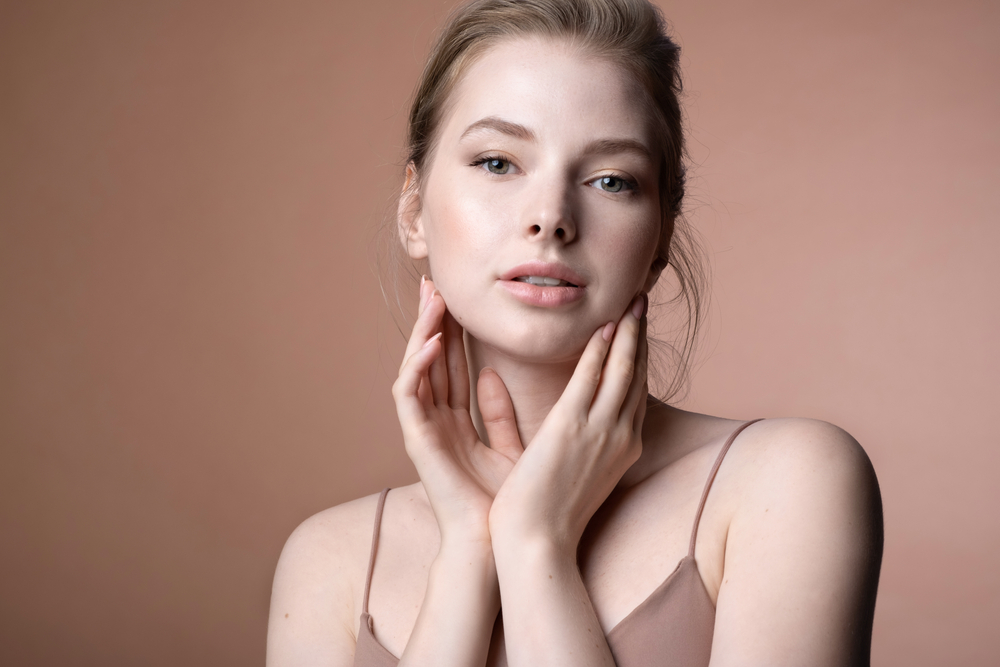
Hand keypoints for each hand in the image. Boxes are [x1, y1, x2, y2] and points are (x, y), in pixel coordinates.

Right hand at [392, 277, 524, 547]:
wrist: (494, 542)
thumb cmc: (503, 502)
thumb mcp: (509, 445)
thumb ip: (498, 411)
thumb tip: (494, 373)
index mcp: (455, 421)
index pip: (451, 365)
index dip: (453, 332)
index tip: (460, 298)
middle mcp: (434, 420)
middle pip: (429, 361)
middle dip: (432, 322)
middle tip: (436, 284)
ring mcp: (422, 429)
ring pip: (415, 370)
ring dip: (422, 334)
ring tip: (433, 301)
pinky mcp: (416, 440)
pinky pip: (409, 396)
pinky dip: (417, 367)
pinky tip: (430, 343)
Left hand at [488, 294, 648, 555]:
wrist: (538, 543)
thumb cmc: (547, 513)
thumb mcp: (570, 469)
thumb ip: (571, 436)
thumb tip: (566, 414)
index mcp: (623, 447)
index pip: (634, 392)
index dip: (637, 357)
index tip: (636, 329)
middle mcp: (621, 436)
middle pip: (637, 375)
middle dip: (640, 335)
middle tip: (641, 301)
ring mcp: (601, 431)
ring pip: (622, 370)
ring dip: (628, 332)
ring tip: (631, 301)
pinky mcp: (574, 427)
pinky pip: (592, 378)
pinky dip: (601, 350)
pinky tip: (604, 327)